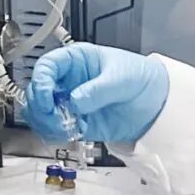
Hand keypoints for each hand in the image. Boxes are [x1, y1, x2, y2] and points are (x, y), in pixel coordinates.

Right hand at [28, 44, 168, 144]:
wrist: (157, 101)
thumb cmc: (140, 76)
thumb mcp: (121, 77)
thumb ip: (98, 89)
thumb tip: (76, 101)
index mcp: (76, 60)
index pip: (46, 66)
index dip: (41, 81)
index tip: (47, 97)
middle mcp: (68, 81)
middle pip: (37, 91)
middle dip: (41, 106)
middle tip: (55, 116)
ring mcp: (70, 103)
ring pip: (41, 113)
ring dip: (46, 122)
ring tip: (64, 126)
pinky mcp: (76, 122)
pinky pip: (55, 129)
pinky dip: (56, 134)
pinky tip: (70, 132)